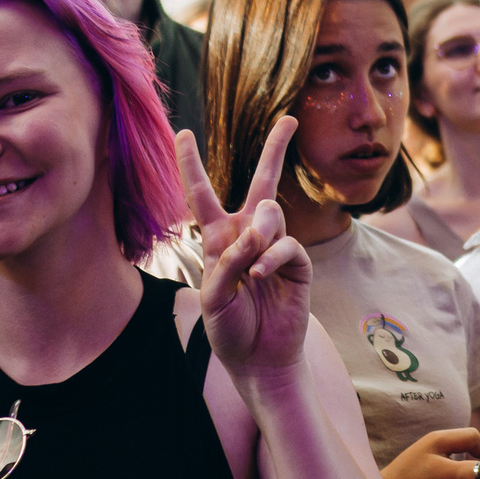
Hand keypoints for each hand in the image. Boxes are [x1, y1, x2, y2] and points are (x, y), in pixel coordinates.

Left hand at [179, 121, 313, 376]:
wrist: (258, 358)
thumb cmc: (229, 328)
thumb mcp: (213, 295)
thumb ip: (230, 258)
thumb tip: (259, 230)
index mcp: (218, 238)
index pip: (202, 194)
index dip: (190, 163)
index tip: (182, 133)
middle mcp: (248, 234)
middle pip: (262, 182)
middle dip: (276, 149)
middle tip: (290, 120)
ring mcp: (275, 246)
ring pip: (270, 214)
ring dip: (259, 235)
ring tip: (252, 268)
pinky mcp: (297, 262)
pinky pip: (285, 244)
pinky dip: (271, 258)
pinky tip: (261, 275)